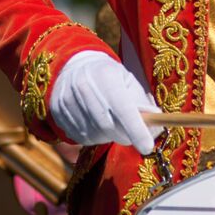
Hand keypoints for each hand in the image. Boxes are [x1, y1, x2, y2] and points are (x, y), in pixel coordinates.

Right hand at [47, 51, 162, 154]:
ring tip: (111, 123)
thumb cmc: (108, 77)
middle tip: (133, 135)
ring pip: (95, 135)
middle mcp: (84, 87)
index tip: (147, 147)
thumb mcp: (128, 82)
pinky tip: (95, 123)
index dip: (137, 130)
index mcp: (106, 76)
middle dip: (125, 136)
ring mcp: (67, 101)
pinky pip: (80, 138)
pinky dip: (94, 137)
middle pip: (109, 127)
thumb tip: (156, 128)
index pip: (124, 109)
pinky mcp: (57, 114)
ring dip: (109, 137)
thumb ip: (142, 104)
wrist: (73, 67)